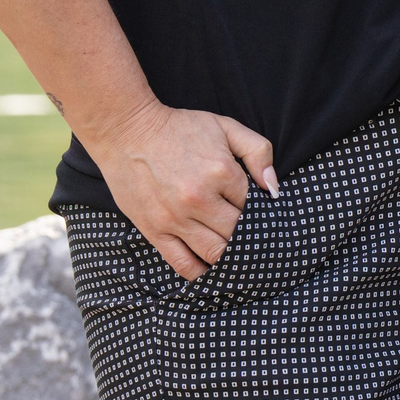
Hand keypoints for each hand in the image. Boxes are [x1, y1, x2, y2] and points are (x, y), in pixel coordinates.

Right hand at [82, 99, 277, 279]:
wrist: (126, 131)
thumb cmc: (179, 129)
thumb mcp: (225, 127)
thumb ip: (258, 152)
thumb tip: (273, 189)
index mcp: (221, 171)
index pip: (254, 205)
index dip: (258, 210)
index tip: (257, 212)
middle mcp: (199, 199)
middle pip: (237, 233)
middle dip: (247, 235)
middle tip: (250, 235)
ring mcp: (175, 219)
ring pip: (215, 253)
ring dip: (229, 256)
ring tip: (234, 253)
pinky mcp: (155, 231)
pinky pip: (183, 265)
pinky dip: (201, 272)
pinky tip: (210, 267)